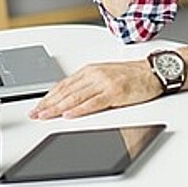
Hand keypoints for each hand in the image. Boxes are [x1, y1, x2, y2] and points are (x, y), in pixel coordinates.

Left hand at [29, 60, 161, 119]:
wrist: (153, 71)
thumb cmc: (131, 75)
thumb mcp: (104, 75)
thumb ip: (87, 85)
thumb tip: (68, 98)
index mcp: (89, 70)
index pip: (63, 85)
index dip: (47, 96)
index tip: (37, 106)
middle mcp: (93, 75)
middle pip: (65, 91)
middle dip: (47, 104)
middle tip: (35, 114)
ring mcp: (103, 83)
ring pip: (75, 97)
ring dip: (57, 108)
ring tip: (45, 115)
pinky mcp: (114, 92)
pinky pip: (92, 103)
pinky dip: (78, 109)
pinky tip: (68, 114)